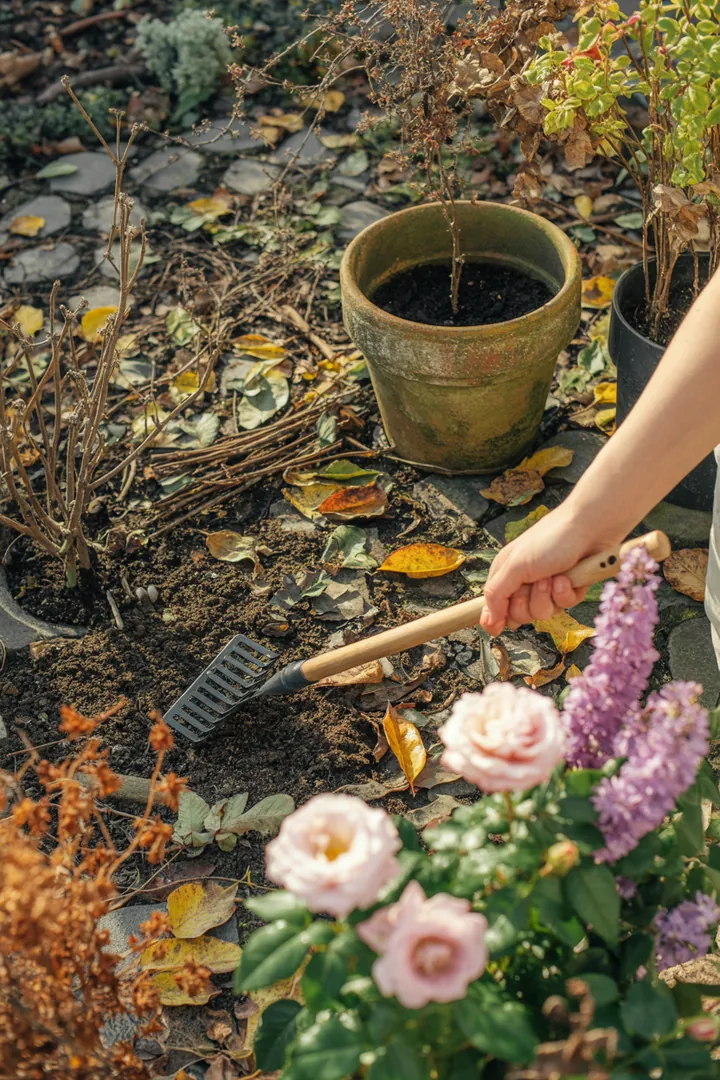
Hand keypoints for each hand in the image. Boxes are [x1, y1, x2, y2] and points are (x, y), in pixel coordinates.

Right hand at [480, 502, 624, 635]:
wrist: (590, 527)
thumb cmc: (550, 539)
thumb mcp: (515, 566)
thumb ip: (496, 594)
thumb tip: (485, 622)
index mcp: (506, 573)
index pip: (494, 606)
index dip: (497, 618)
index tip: (498, 628)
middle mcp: (525, 581)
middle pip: (519, 614)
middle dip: (529, 603)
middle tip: (536, 583)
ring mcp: (548, 586)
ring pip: (543, 613)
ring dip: (549, 596)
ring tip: (555, 576)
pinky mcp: (570, 588)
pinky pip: (564, 606)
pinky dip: (566, 593)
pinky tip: (569, 577)